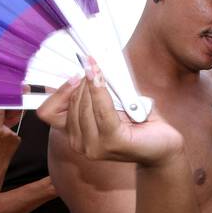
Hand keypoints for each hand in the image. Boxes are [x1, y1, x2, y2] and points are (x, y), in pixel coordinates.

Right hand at [39, 63, 184, 166]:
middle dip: (82, 83)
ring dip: (92, 85)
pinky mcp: (111, 142)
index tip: (73, 75)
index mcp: (74, 134)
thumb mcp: (110, 105)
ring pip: (84, 105)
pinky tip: (101, 77)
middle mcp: (79, 144)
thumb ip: (93, 93)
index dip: (56, 92)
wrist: (163, 145)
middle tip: (94, 68)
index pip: (48, 113)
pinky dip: (100, 90)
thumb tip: (85, 65)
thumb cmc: (138, 124)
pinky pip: (101, 108)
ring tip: (101, 73)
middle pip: (70, 104)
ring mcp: (93, 146)